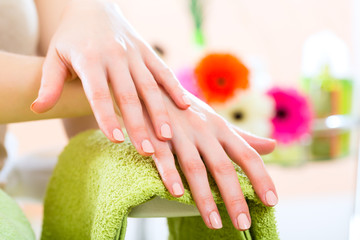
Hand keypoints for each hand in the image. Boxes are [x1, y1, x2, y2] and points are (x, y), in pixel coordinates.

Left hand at [31, 0, 189, 154]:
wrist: (92, 6)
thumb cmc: (72, 37)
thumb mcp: (55, 56)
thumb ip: (49, 82)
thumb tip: (37, 108)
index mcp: (90, 59)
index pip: (99, 93)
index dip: (107, 117)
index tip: (117, 140)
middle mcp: (115, 56)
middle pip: (128, 95)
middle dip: (139, 124)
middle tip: (147, 150)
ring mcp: (134, 53)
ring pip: (150, 86)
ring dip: (160, 112)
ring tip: (167, 136)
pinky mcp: (147, 51)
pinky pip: (163, 71)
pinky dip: (175, 88)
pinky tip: (185, 106)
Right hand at [144, 91, 277, 230]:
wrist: (152, 86)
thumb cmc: (188, 108)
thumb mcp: (217, 120)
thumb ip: (242, 136)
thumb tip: (273, 146)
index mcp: (221, 128)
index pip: (247, 155)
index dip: (261, 178)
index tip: (271, 202)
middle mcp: (204, 131)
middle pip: (223, 167)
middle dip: (234, 197)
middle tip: (243, 223)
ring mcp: (180, 133)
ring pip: (195, 168)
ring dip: (205, 197)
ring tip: (214, 222)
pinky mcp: (156, 136)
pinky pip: (164, 158)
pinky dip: (170, 175)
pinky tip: (177, 194)